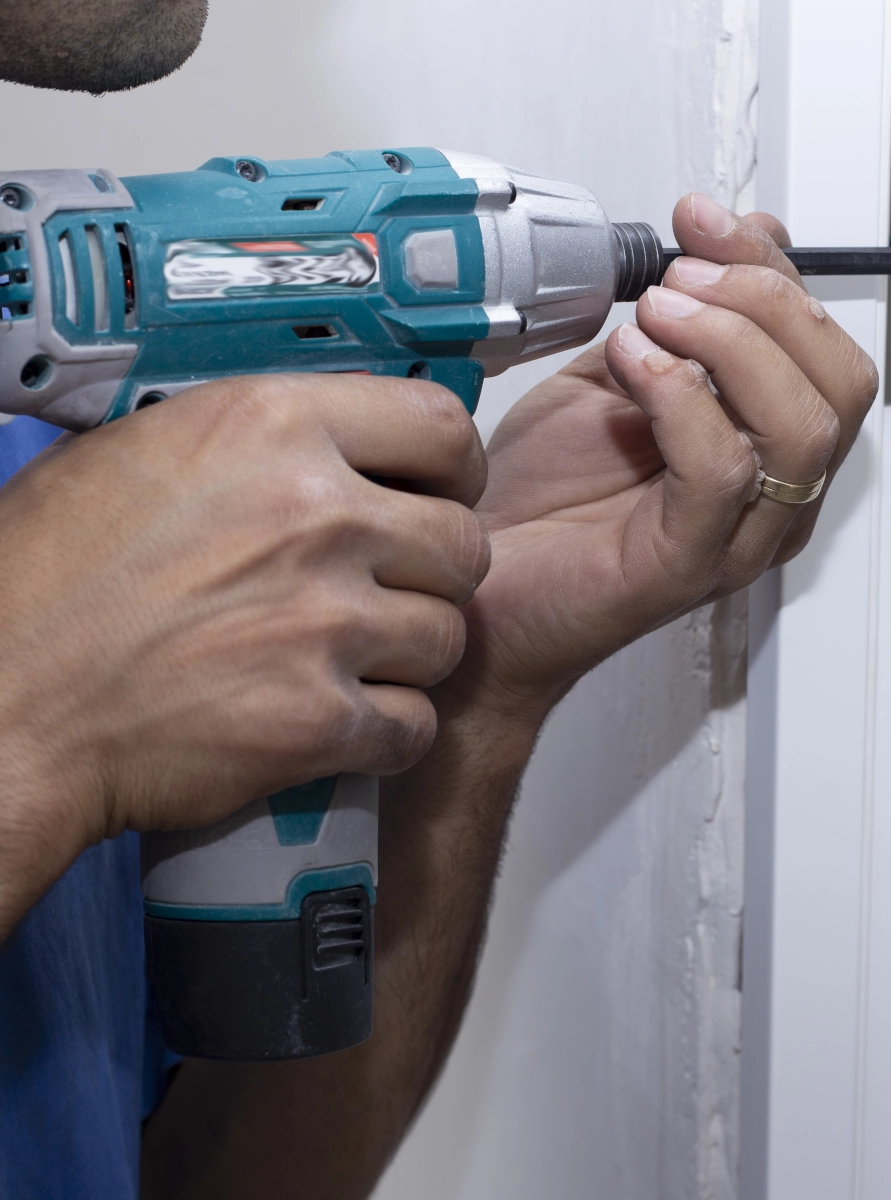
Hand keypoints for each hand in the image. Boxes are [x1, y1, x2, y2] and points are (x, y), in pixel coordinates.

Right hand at [0, 373, 487, 937]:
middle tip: (389, 590)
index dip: (452, 468)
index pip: (442, 425)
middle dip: (435, 572)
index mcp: (272, 428)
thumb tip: (338, 440)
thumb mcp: (140, 452)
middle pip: (463, 543)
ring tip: (346, 660)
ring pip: (447, 637)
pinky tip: (336, 721)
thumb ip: (258, 440)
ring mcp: (323, 623)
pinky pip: (414, 724)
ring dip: (409, 655)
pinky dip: (386, 731)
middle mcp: (314, 516)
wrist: (3, 705)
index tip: (438, 492)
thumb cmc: (45, 583)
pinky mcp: (317, 720)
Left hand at [454, 193, 877, 719]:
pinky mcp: (683, 569)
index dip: (772, 267)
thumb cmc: (543, 495)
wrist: (477, 579)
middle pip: (837, 384)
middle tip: (678, 277)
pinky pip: (721, 474)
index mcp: (764, 448)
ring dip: (730, 344)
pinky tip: (631, 363)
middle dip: (764, 300)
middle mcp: (769, 498)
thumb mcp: (617, 374)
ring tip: (651, 318)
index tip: (700, 219)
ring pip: (801, 429)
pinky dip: (681, 397)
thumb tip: (725, 239)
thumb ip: (679, 319)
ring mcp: (735, 539)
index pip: (822, 347)